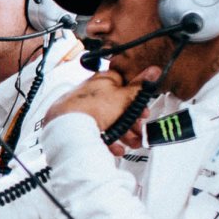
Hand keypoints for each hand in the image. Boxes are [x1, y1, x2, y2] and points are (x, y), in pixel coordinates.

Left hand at [43, 66, 163, 151]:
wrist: (66, 128)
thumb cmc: (91, 108)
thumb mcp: (123, 98)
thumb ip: (140, 86)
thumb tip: (153, 71)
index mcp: (104, 80)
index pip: (125, 85)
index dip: (136, 99)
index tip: (143, 111)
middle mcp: (93, 92)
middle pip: (118, 106)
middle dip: (131, 121)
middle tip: (139, 130)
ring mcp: (85, 108)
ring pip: (109, 120)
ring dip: (123, 133)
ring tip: (132, 143)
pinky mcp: (78, 123)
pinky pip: (96, 131)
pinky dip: (107, 140)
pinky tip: (115, 147)